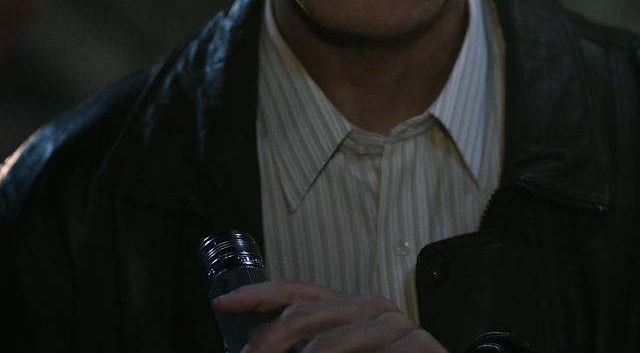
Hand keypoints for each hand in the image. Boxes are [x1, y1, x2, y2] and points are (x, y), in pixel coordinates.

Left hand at [212, 279, 447, 352]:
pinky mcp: (418, 347)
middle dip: (267, 341)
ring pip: (329, 343)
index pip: (299, 292)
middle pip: (305, 314)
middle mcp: (374, 309)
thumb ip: (313, 347)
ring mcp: (397, 327)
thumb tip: (258, 347)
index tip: (221, 303)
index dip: (258, 295)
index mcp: (352, 309)